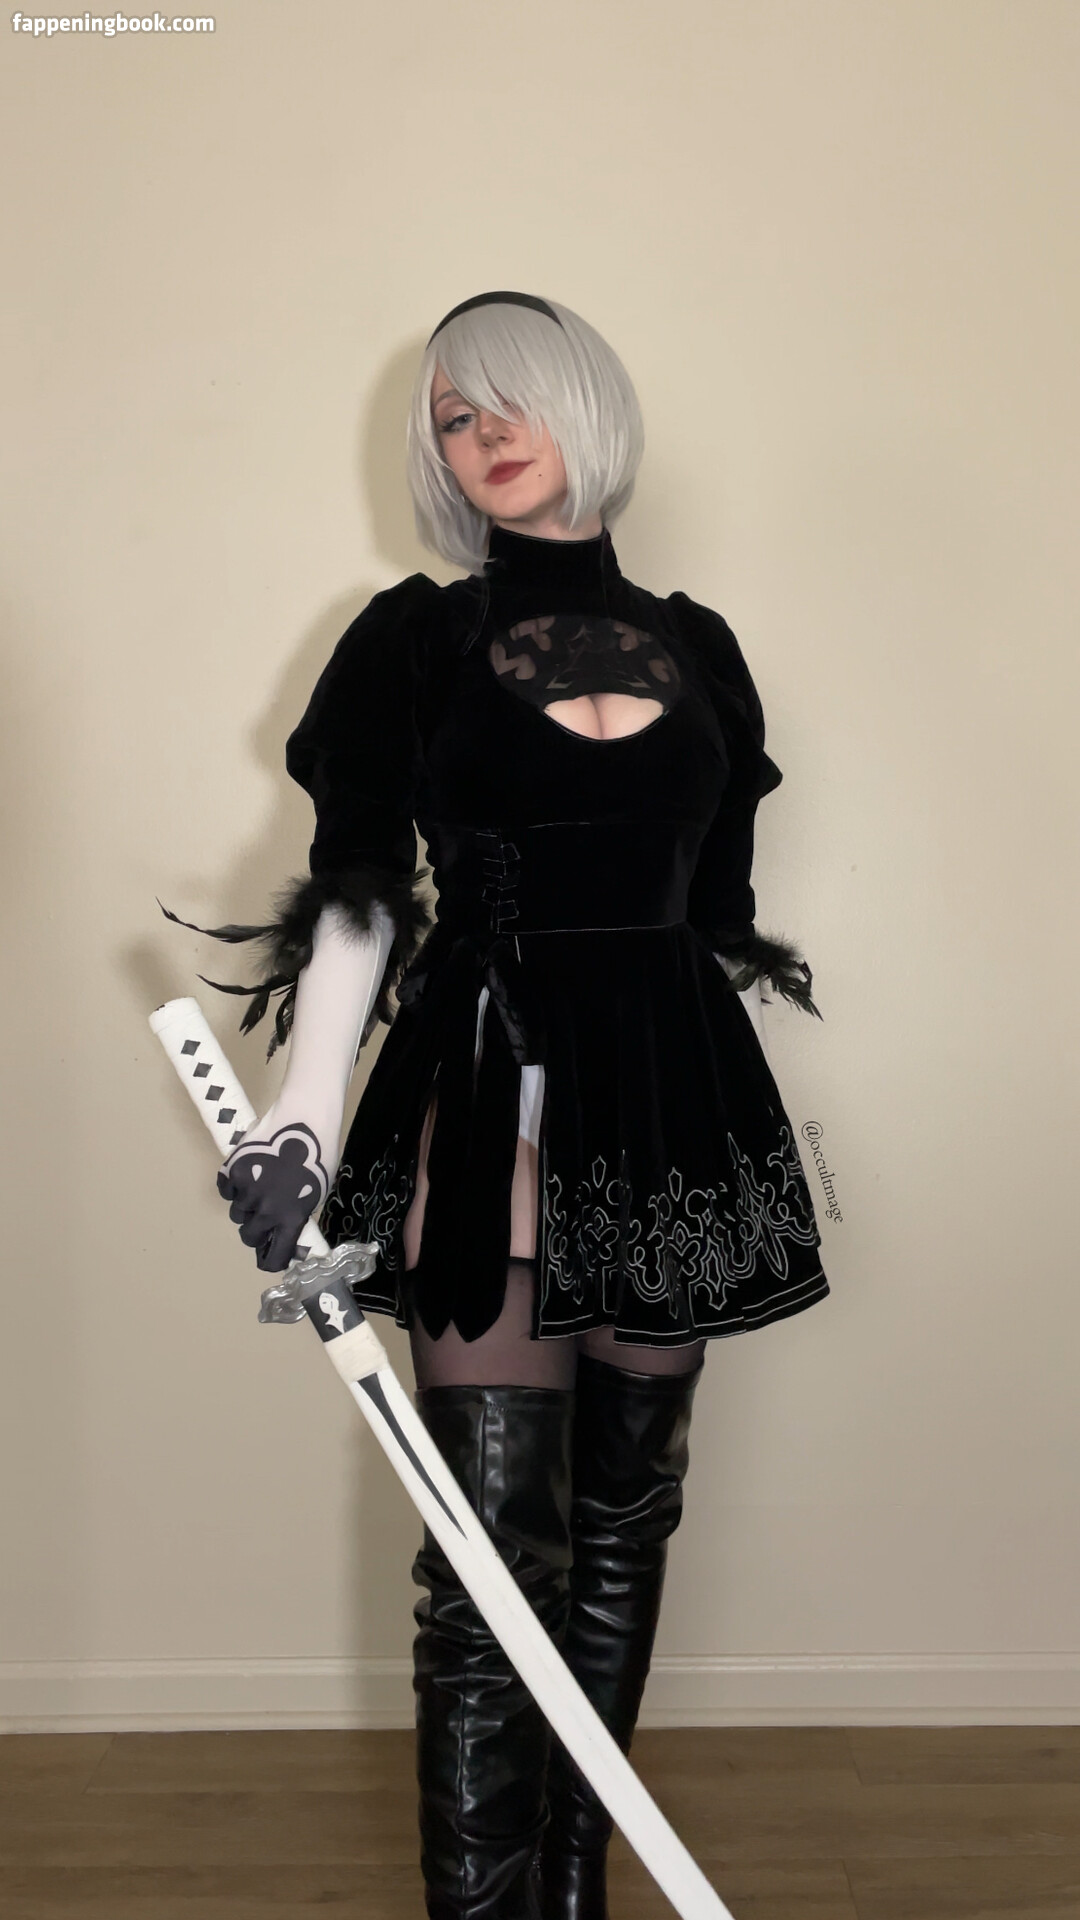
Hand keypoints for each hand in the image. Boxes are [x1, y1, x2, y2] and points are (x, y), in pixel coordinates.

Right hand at [217, 1119, 330, 1271]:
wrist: (304, 1119)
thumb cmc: (320, 1154)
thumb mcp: (317, 1192)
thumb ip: (298, 1215)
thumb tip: (287, 1231)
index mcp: (291, 1219)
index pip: (272, 1258)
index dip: (270, 1259)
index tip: (270, 1254)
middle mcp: (266, 1211)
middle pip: (249, 1236)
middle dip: (256, 1229)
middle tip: (264, 1212)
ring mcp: (247, 1191)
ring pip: (238, 1212)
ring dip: (247, 1204)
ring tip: (261, 1182)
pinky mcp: (232, 1171)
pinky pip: (227, 1190)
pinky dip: (234, 1185)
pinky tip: (248, 1171)